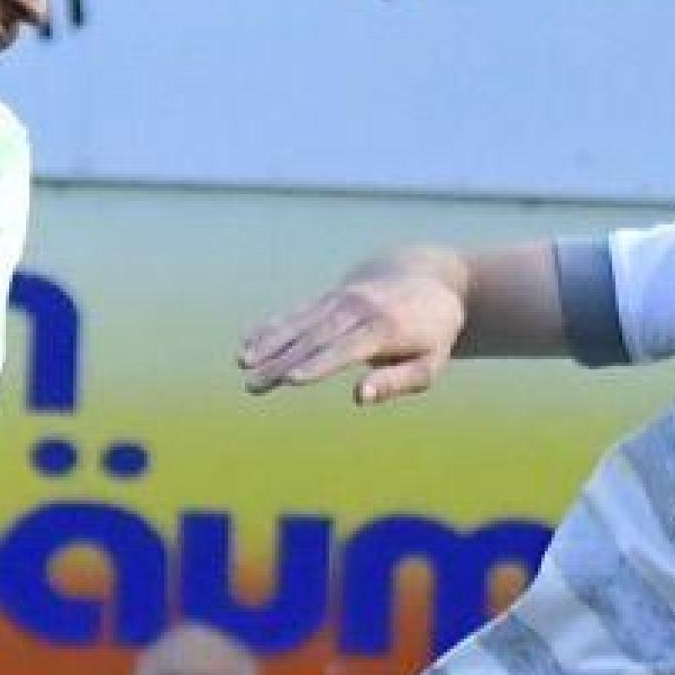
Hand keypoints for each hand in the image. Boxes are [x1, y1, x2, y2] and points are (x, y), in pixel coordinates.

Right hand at [239, 272, 464, 404]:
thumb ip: (396, 382)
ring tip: (242, 364)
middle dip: (281, 361)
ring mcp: (341, 299)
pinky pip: (297, 311)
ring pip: (299, 322)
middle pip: (314, 338)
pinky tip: (248, 341)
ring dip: (268, 343)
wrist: (428, 278)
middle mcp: (358, 308)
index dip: (317, 364)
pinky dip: (272, 325)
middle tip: (253, 385)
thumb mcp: (429, 364)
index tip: (289, 379)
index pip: (345, 349)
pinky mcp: (329, 296)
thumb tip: (358, 396)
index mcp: (385, 328)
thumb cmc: (432, 333)